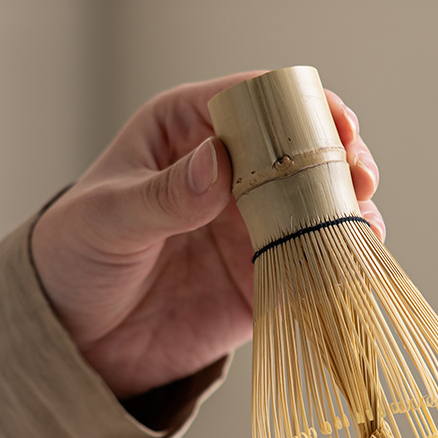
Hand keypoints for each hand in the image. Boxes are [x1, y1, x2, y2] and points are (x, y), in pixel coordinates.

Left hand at [30, 73, 383, 400]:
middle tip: (358, 174)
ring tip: (362, 221)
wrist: (74, 338)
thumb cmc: (74, 256)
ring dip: (348, 206)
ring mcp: (251, 222)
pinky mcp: (264, 274)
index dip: (300, 104)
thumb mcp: (107, 219)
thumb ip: (163, 195)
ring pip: (317, 201)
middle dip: (339, 155)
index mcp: (186, 130)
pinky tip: (355, 260)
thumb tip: (217, 162)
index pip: (253, 100)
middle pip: (300, 147)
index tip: (334, 124)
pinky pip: (313, 260)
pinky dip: (340, 258)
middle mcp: (229, 170)